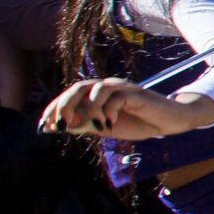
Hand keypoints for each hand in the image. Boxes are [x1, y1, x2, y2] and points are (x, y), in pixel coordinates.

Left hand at [39, 78, 211, 140]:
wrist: (169, 121)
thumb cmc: (138, 122)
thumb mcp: (105, 126)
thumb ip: (84, 124)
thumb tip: (58, 127)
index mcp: (99, 93)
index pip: (71, 94)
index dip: (54, 107)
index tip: (44, 124)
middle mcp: (108, 86)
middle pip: (79, 87)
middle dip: (65, 105)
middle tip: (60, 124)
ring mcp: (123, 89)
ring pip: (96, 90)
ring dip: (87, 109)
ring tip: (90, 126)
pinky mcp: (136, 94)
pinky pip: (116, 98)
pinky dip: (107, 111)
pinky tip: (109, 125)